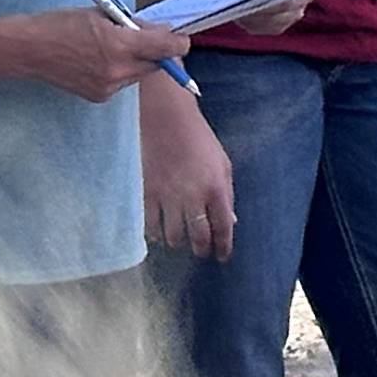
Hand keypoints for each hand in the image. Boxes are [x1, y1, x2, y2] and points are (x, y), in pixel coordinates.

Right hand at [7, 4, 193, 105]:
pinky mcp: (99, 96)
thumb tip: (161, 30)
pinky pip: (123, 82)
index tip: (181, 37)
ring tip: (116, 46)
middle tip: (146, 36)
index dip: (179, 42)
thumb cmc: (62, 24)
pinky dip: (122, 70)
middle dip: (157, 51)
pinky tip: (102, 59)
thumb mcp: (102, 14)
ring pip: (140, 74)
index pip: (166, 48)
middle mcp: (118, 70)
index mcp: (120, 45)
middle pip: (156, 64)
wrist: (28, 50)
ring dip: (139, 60)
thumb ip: (135, 25)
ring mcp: (108, 87)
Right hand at [142, 80, 236, 259]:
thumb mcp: (223, 164)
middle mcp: (193, 197)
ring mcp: (168, 197)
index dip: (223, 246)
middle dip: (200, 249)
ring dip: (177, 241)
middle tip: (200, 252)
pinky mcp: (146, 193)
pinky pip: (149, 225)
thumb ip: (227, 193)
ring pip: (172, 235)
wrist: (167, 120)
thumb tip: (230, 221)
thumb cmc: (199, 140)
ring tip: (179, 240)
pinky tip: (157, 231)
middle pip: (198, 237)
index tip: (222, 256)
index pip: (223, 227)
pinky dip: (154, 233)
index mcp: (216, 188)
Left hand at [150, 0, 311, 39]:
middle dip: (276, 7)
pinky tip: (241, 16)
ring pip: (283, 20)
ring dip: (263, 16)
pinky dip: (255, 24)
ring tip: (243, 6)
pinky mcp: (267, 22)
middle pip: (297, 6)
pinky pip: (268, 29)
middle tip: (253, 1)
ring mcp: (282, 7)